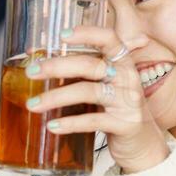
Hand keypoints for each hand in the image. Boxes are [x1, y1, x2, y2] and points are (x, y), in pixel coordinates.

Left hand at [27, 25, 169, 173]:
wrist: (144, 142)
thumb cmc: (116, 107)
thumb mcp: (104, 83)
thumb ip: (78, 68)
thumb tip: (34, 54)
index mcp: (122, 62)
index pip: (109, 39)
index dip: (87, 34)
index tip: (61, 35)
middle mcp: (127, 77)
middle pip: (90, 65)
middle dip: (57, 67)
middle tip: (31, 72)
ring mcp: (128, 101)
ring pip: (89, 92)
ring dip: (56, 97)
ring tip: (32, 105)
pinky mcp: (125, 124)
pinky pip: (94, 121)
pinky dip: (70, 123)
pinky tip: (51, 125)